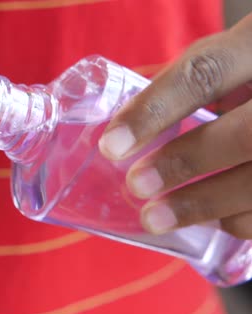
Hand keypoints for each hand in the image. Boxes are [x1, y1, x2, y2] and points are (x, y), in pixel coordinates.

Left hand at [98, 14, 251, 237]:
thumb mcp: (232, 57)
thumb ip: (186, 81)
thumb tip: (119, 117)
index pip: (205, 73)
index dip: (154, 111)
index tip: (111, 146)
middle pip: (246, 134)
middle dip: (184, 163)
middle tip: (136, 185)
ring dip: (204, 204)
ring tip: (155, 218)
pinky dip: (242, 220)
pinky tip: (213, 219)